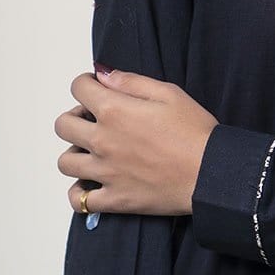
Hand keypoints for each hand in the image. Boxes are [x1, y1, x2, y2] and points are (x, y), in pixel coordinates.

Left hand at [55, 67, 218, 216]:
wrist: (212, 173)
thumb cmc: (196, 132)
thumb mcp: (169, 93)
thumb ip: (131, 81)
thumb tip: (103, 74)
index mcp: (114, 110)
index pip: (78, 88)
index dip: (86, 83)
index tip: (97, 88)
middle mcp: (103, 141)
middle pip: (63, 124)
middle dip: (76, 116)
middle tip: (95, 119)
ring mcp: (105, 172)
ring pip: (65, 162)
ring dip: (75, 152)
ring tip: (93, 152)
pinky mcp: (115, 199)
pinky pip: (79, 200)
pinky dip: (79, 193)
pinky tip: (92, 184)